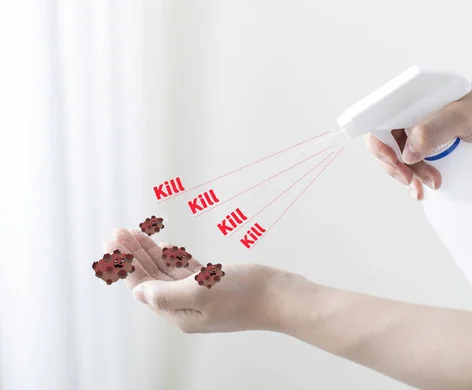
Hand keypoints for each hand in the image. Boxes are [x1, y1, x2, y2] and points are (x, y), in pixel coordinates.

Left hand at [105, 228, 290, 332]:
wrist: (283, 297)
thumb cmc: (246, 295)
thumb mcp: (201, 292)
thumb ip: (165, 293)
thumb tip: (137, 293)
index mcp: (180, 312)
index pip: (143, 286)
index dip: (126, 263)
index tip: (114, 242)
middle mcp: (187, 306)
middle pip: (152, 278)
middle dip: (134, 255)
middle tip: (118, 232)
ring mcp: (202, 295)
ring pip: (168, 271)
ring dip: (151, 252)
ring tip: (134, 233)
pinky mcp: (216, 284)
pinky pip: (186, 269)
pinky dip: (174, 256)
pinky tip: (164, 246)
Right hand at [365, 84, 471, 199]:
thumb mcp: (464, 117)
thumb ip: (434, 129)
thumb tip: (407, 153)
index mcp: (416, 97)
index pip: (382, 116)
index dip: (379, 140)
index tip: (392, 160)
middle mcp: (415, 113)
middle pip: (387, 141)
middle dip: (395, 164)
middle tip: (410, 179)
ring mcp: (423, 132)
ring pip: (400, 157)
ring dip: (408, 175)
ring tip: (427, 186)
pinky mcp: (433, 149)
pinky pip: (414, 166)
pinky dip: (416, 179)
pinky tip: (423, 190)